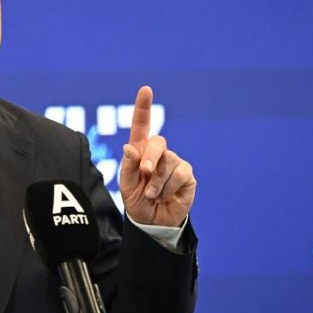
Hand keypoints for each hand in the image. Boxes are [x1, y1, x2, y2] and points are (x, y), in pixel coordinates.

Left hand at [119, 86, 195, 226]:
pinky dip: (169, 187)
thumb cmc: (137, 202)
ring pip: (167, 163)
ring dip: (157, 182)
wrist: (153, 223)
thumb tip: (130, 147)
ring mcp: (174, 162)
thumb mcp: (126, 187)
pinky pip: (180, 174)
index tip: (146, 89)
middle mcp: (158, 154)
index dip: (143, 107)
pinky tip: (165, 196)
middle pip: (157, 142)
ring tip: (152, 195)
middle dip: (150, 158)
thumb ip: (127, 168)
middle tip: (144, 173)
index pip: (142, 125)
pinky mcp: (186, 174)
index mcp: (140, 151)